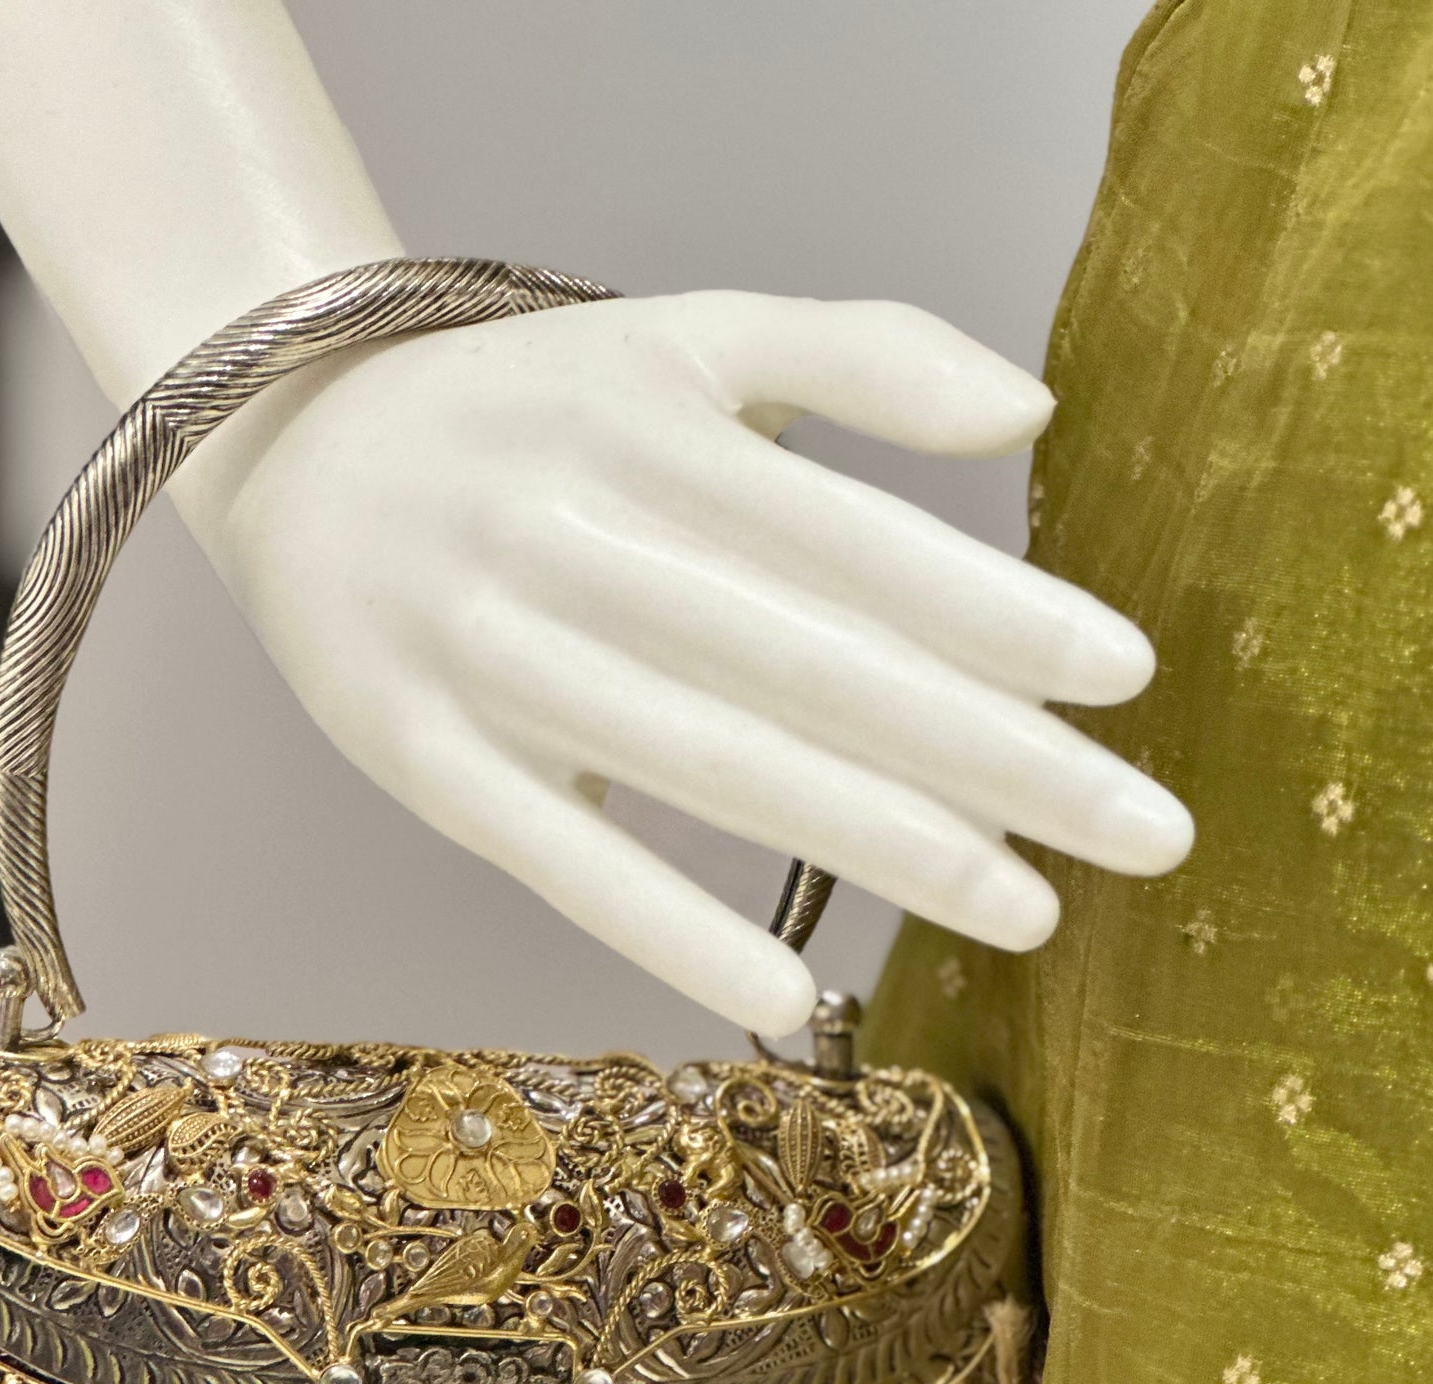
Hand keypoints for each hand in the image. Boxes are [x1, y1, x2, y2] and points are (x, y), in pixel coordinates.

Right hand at [185, 288, 1191, 1034]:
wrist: (286, 442)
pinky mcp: (422, 760)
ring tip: (1028, 912)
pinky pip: (562, 857)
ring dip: (881, 847)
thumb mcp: (680, 341)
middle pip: (811, 662)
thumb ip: (858, 350)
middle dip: (992, 756)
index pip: (853, 536)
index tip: (1129, 680)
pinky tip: (795, 993)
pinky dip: (672, 928)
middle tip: (1146, 834)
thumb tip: (1033, 408)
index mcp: (649, 422)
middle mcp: (570, 531)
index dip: (995, 609)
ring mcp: (488, 652)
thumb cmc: (529, 411)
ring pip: (712, 763)